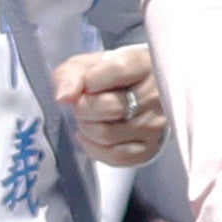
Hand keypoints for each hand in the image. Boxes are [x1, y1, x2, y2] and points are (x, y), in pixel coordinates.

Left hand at [50, 40, 167, 166]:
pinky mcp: (150, 148)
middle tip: (83, 104)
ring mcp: (156, 125)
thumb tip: (64, 97)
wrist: (132, 93)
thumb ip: (70, 74)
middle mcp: (157, 95)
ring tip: (89, 118)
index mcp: (145, 64)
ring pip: (107, 134)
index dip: (91, 80)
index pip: (118, 70)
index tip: (88, 82)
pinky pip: (115, 157)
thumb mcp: (86, 65)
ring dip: (86, 127)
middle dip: (83, 107)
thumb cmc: (108, 76)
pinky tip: (90, 136)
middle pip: (109, 107)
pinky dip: (93, 148)